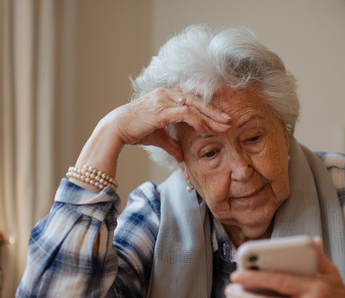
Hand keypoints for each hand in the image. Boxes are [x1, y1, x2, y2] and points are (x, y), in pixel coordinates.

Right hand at [74, 88, 230, 180]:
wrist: (116, 129)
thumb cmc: (134, 131)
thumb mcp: (158, 137)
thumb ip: (172, 144)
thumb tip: (181, 156)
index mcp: (166, 95)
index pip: (192, 98)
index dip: (208, 106)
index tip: (220, 116)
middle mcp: (166, 93)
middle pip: (197, 100)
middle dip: (215, 111)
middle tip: (229, 121)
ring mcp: (164, 99)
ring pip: (194, 105)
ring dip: (210, 116)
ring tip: (223, 126)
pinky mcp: (162, 109)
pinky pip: (185, 113)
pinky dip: (198, 120)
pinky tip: (206, 129)